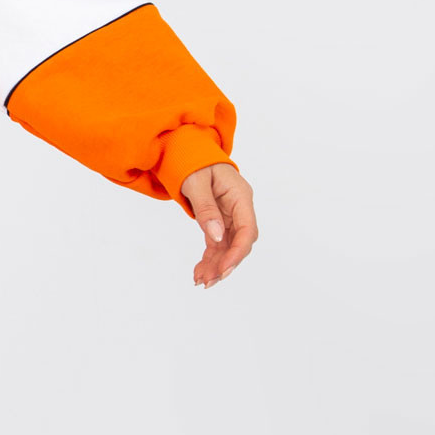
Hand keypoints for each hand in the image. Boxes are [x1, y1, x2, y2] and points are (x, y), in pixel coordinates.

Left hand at [181, 162, 256, 287]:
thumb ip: (206, 209)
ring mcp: (229, 215)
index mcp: (240, 196)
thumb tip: (216, 236)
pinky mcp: (218, 221)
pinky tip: (199, 272)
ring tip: (201, 281)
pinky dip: (209, 258)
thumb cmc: (194, 162)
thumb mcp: (196, 183)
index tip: (223, 269)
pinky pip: (216, 243)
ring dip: (216, 265)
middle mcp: (239, 208)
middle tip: (209, 281)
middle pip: (239, 242)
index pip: (247, 229)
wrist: (188, 152)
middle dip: (226, 263)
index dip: (237, 252)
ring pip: (227, 246)